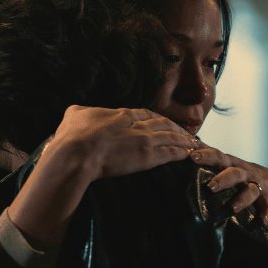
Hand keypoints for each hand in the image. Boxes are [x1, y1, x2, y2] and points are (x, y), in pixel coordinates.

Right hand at [50, 105, 198, 183]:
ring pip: (171, 137)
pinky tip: (190, 154)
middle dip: (176, 128)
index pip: (146, 114)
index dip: (158, 119)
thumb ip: (82, 112)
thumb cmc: (72, 136)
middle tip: (186, 133)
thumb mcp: (74, 115)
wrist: (77, 153)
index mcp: (121, 114)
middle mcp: (137, 124)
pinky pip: (171, 153)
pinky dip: (183, 152)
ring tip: (194, 143)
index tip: (164, 123)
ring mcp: (144, 139)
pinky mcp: (148, 156)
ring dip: (184, 140)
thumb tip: (78, 112)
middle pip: (163, 123)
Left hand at [189, 146, 267, 251]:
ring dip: (241, 200)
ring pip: (250, 191)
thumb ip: (206, 161)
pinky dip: (265, 213)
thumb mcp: (224, 166)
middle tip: (210, 187)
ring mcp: (257, 186)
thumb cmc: (239, 175)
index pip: (217, 156)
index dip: (206, 155)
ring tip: (232, 209)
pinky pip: (267, 207)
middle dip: (223, 179)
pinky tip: (261, 222)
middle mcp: (244, 173)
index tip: (192, 156)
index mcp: (229, 164)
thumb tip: (178, 152)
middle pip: (234, 173)